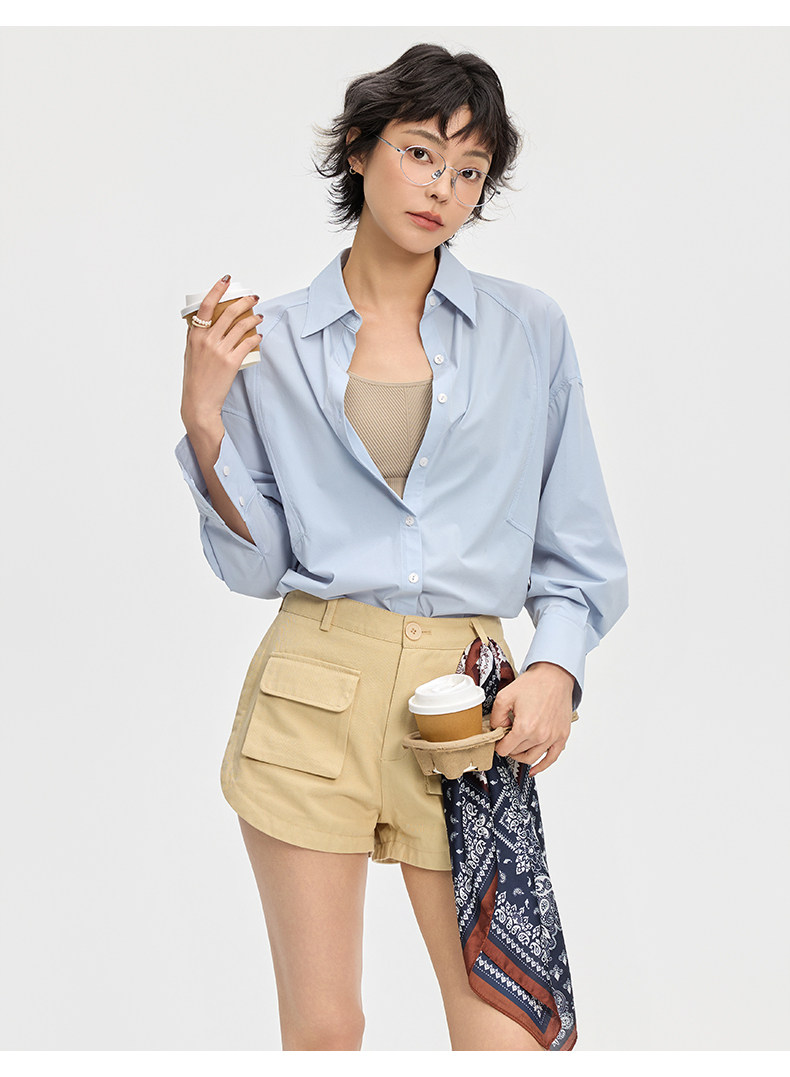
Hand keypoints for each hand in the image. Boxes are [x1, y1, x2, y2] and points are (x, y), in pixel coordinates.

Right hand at [180, 277, 262, 427]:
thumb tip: (199, 322)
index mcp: (195, 335)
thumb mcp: (189, 353)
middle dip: (245, 301)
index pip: (206, 306)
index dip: (217, 290)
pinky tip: (259, 335)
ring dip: (254, 318)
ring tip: (259, 315)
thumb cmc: (194, 378)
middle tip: (253, 298)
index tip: (226, 280)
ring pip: (241, 326)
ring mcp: (220, 351)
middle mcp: (207, 340)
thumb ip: (194, 336)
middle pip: (229, 313)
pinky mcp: (232, 362)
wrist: (199, 401)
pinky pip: (248, 343)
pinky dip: (255, 337)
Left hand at [489, 661, 574, 776]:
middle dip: (509, 746)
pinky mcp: (562, 736)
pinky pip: (552, 758)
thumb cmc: (533, 684)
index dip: (498, 744)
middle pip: (517, 753)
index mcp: (524, 727)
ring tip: (516, 748)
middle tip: (507, 736)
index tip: (498, 739)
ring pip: (532, 758)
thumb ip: (496, 716)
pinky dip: (541, 767)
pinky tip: (533, 770)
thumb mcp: (505, 696)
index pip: (504, 749)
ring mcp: (552, 738)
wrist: (555, 676)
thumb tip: (497, 730)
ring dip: (521, 756)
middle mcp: (540, 736)